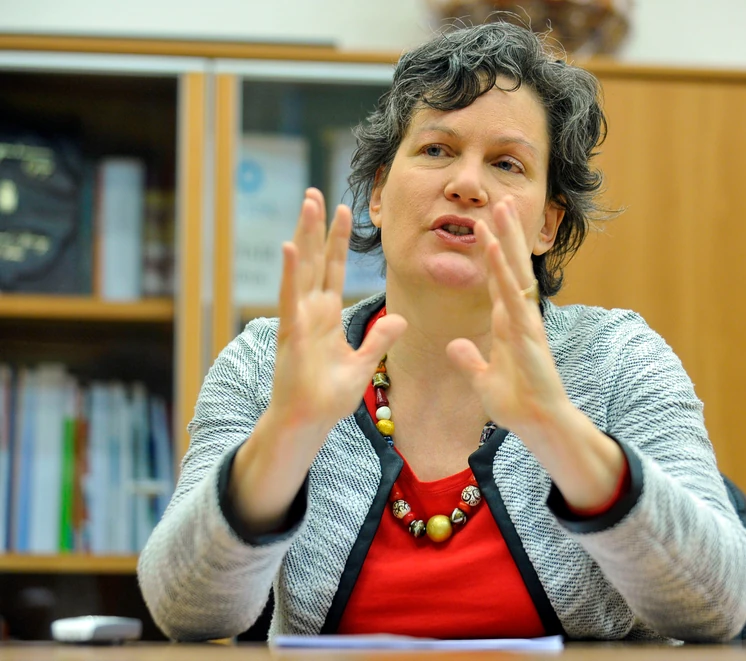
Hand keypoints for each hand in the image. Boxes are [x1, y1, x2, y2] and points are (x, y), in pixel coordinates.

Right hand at [268, 188, 406, 438]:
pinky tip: (291, 247)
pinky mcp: (292, 334)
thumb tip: (400, 319)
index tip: (343, 211)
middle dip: (317, 227)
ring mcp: (299, 320)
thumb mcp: (363, 364)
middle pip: (315, 261)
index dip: (337, 241)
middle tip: (316, 193)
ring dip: (305, 236)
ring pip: (303, 270)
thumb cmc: (328, 396)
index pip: (333, 270)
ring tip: (307, 205)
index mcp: (326, 316)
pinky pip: (291, 298)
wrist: (307, 423)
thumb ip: (379, 338)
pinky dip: (291, 273)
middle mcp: (310, 311)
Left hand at [445, 198, 568, 439]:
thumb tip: (455, 346)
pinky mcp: (527, 332)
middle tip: (500, 201)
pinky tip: (493, 248)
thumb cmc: (517, 403)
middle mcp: (519, 315)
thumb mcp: (483, 379)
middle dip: (505, 234)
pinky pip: (512, 295)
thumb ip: (470, 360)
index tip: (486, 226)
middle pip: (510, 266)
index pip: (499, 280)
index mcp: (508, 323)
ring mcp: (525, 321)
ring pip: (513, 272)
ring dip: (506, 239)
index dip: (492, 253)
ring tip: (500, 208)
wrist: (538, 423)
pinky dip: (501, 270)